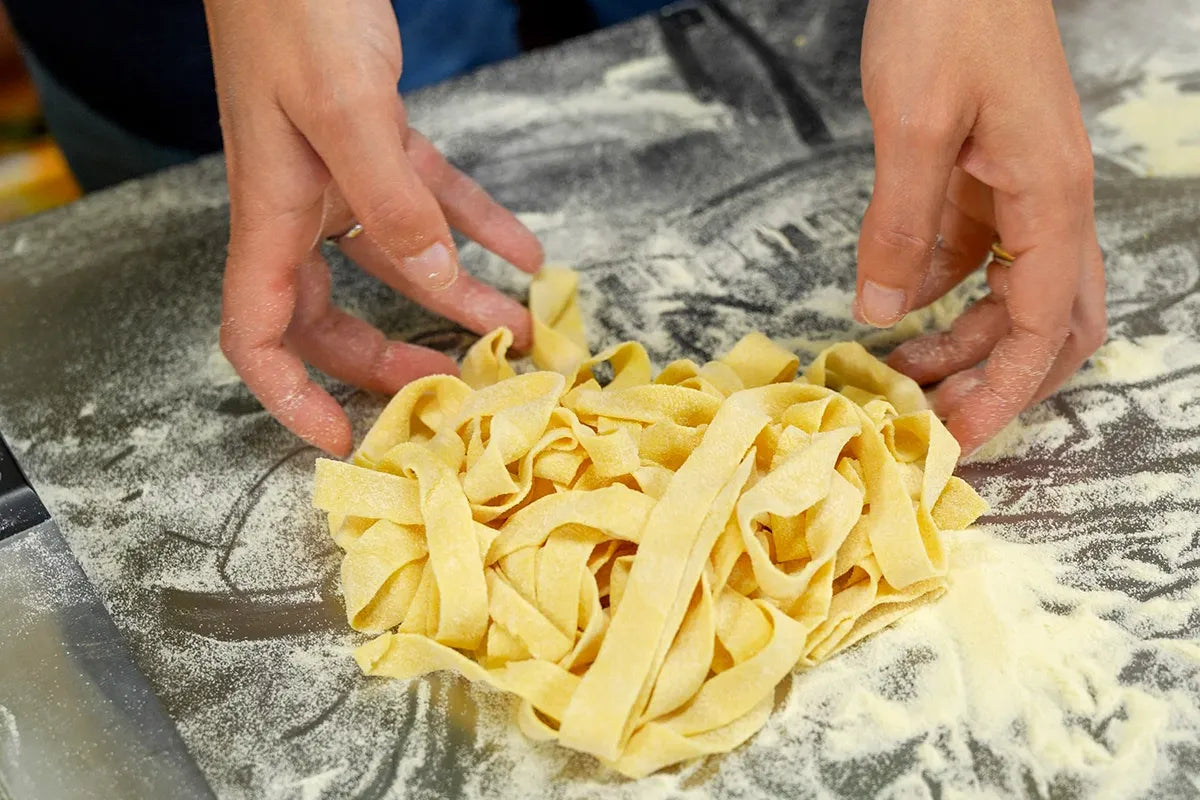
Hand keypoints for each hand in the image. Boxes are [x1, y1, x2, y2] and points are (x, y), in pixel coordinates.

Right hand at [204, 0, 542, 456]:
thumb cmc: (294, 7)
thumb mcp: (346, 109)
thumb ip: (392, 201)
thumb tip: (435, 281)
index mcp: (271, 213)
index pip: (258, 333)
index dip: (289, 398)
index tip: (338, 439)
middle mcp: (300, 204)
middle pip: (332, 316)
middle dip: (389, 359)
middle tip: (455, 386)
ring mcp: (338, 172)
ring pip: (396, 259)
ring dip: (455, 295)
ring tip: (518, 328)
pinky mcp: (376, 137)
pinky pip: (430, 198)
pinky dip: (475, 225)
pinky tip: (525, 252)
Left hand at [854, 0, 1105, 454]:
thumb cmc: (952, 16)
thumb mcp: (914, 127)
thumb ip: (901, 226)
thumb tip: (882, 313)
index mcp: (1052, 198)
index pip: (1044, 328)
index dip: (1003, 391)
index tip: (957, 437)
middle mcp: (1052, 202)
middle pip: (1049, 323)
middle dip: (997, 377)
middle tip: (934, 419)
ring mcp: (1026, 189)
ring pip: (1014, 294)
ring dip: (966, 340)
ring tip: (902, 374)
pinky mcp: (993, 176)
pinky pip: (980, 255)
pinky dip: (945, 292)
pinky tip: (897, 309)